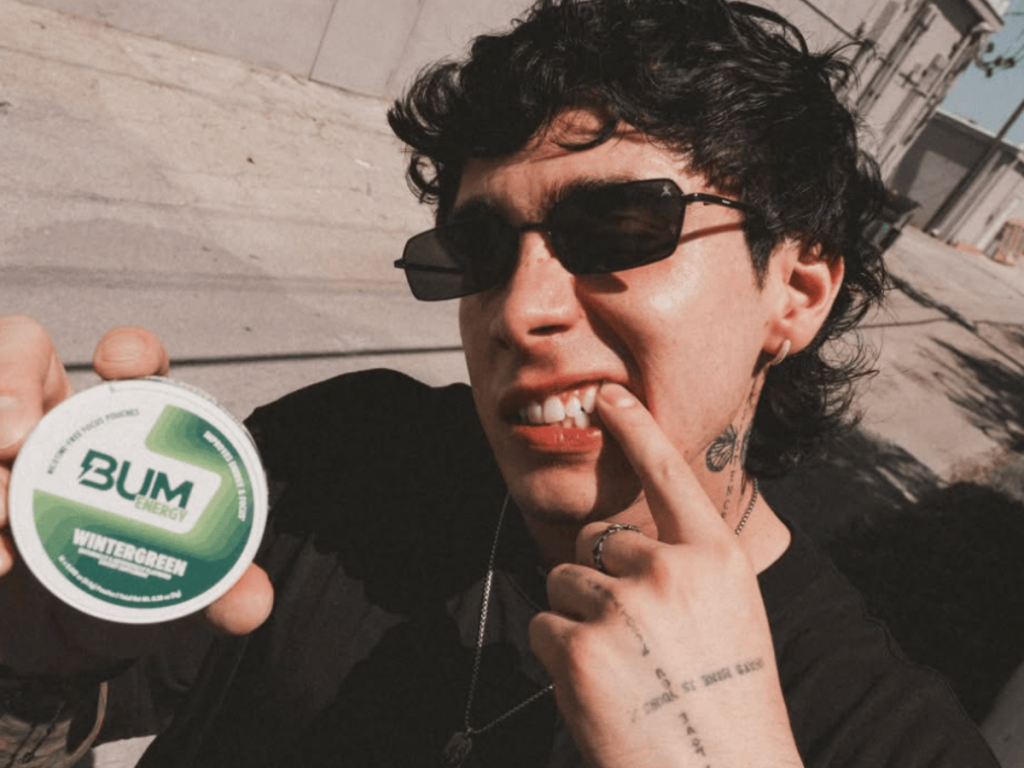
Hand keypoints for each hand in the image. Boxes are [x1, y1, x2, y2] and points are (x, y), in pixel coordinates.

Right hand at [0, 316, 272, 676]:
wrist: (65, 632)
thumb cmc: (130, 577)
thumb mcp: (181, 586)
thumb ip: (221, 593)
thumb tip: (252, 606)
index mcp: (126, 424)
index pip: (132, 361)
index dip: (130, 348)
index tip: (123, 362)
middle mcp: (55, 420)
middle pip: (20, 352)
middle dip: (8, 380)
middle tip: (12, 439)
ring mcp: (0, 448)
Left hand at [529, 383, 801, 767]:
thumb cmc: (726, 704)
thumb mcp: (730, 619)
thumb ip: (686, 572)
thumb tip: (620, 549)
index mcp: (717, 559)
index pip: (667, 474)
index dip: (635, 428)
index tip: (607, 395)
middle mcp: (672, 569)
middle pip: (594, 539)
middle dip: (596, 577)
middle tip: (630, 639)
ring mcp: (624, 606)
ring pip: (563, 581)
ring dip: (577, 620)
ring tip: (621, 671)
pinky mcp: (580, 647)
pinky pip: (543, 627)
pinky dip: (558, 656)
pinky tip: (598, 691)